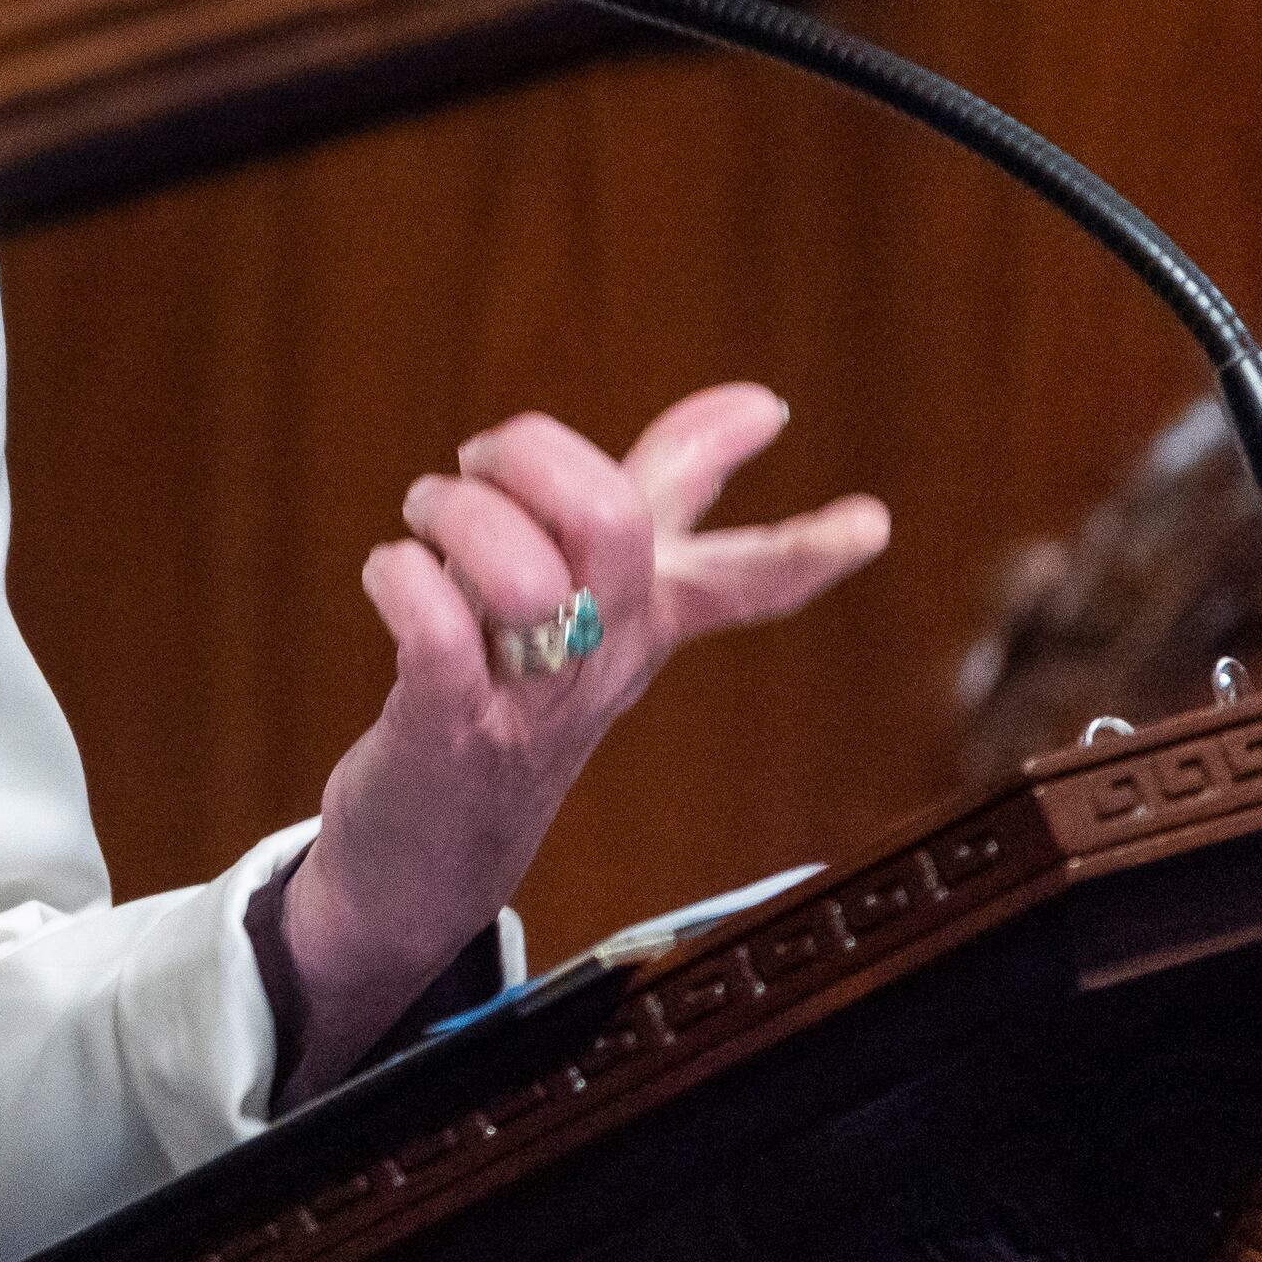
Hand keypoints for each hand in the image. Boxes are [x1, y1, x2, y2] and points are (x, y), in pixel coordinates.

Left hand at [285, 384, 888, 1079]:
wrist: (433, 858)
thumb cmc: (511, 689)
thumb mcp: (600, 592)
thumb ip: (669, 493)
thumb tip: (760, 402)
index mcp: (645, 624)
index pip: (744, 583)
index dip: (802, 548)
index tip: (870, 521)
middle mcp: (600, 662)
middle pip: (617, 528)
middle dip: (538, 455)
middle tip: (481, 461)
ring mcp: (529, 700)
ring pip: (524, 572)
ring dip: (455, 511)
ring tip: (425, 522)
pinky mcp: (447, 729)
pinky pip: (432, 630)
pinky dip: (402, 576)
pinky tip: (391, 573)